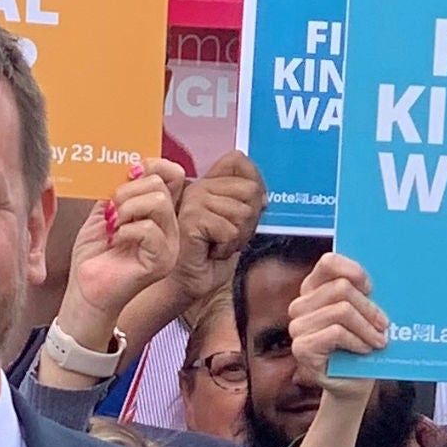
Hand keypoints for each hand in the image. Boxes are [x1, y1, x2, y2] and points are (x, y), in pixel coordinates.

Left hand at [55, 158, 181, 343]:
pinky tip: (117, 241)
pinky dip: (127, 230)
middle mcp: (169, 228)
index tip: (127, 174)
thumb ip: (118, 189)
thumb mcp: (104, 212)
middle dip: (129, 191)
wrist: (85, 292)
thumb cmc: (95, 258)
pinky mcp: (161, 261)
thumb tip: (130, 166)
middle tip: (112, 212)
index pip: (171, 174)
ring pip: (159, 202)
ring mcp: (168, 245)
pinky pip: (149, 228)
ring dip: (127, 208)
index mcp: (158, 214)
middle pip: (162, 184)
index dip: (150, 165)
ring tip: (114, 225)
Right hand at [173, 149, 265, 304]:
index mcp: (207, 184)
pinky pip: (230, 231)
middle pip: (250, 190)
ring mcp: (194, 200)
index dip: (254, 186)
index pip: (239, 161)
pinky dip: (225, 249)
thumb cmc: (206, 261)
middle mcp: (199, 187)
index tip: (245, 214)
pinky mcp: (192, 218)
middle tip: (227, 238)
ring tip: (216, 246)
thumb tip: (262, 196)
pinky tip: (209, 252)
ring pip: (243, 213)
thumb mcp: (235, 227)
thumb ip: (247, 204)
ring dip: (236, 239)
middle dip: (248, 222)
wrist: (184, 285)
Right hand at [288, 253, 388, 394]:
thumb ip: (363, 294)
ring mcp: (298, 327)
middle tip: (384, 324)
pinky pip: (335, 332)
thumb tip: (384, 277)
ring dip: (366, 327)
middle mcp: (301, 305)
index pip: (329, 262)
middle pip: (341, 288)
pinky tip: (365, 349)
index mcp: (314, 288)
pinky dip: (356, 341)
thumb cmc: (359, 345)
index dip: (353, 270)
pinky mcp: (301, 348)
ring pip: (341, 310)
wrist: (352, 383)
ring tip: (379, 340)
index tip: (371, 287)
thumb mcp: (363, 314)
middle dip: (369, 307)